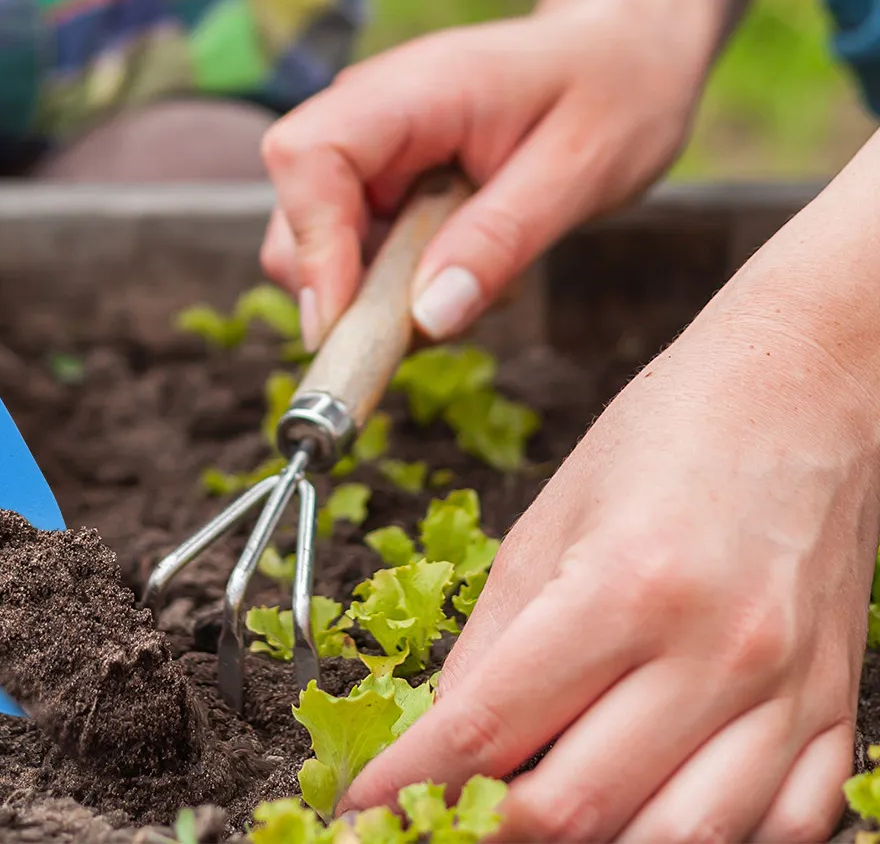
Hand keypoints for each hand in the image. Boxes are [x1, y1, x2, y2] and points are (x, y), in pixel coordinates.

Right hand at [260, 0, 706, 349]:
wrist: (626, 50)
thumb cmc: (614, 92)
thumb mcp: (581, 172)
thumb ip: (500, 241)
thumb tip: (428, 318)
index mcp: (410, 89)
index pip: (307, 156)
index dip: (311, 244)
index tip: (345, 323)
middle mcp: (368, 109)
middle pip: (296, 210)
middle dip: (346, 284)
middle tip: (431, 324)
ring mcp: (370, 144)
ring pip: (320, 240)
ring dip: (380, 290)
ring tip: (478, 282)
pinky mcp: (383, 175)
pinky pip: (359, 245)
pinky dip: (400, 281)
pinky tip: (471, 264)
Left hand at [345, 174, 879, 841]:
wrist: (806, 390)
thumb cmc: (668, 435)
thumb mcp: (551, 514)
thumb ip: (495, 636)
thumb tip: (441, 732)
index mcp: (623, 586)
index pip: (488, 727)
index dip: (409, 783)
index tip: (358, 809)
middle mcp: (714, 655)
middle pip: (577, 808)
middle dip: (486, 831)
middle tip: (434, 824)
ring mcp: (787, 698)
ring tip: (521, 832)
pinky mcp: (833, 716)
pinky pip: (775, 833)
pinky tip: (643, 824)